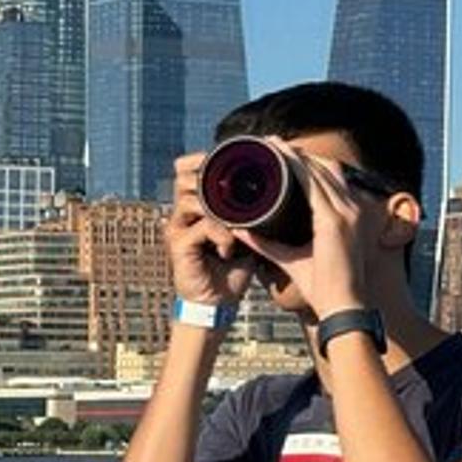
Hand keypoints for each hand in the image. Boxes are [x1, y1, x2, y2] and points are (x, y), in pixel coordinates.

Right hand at [168, 153, 257, 306]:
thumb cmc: (235, 265)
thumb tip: (284, 185)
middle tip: (238, 197)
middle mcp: (183, 211)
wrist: (219, 302)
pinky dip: (222, 235)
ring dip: (222, 211)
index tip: (240, 162)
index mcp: (197, 203)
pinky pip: (202, 227)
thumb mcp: (249, 232)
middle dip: (213, 181)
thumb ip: (257, 209)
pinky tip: (229, 250)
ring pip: (195, 199)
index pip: (191, 167)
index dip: (208, 158)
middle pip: (185, 176)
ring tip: (237, 229)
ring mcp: (177, 226)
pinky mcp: (177, 245)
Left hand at [238, 153, 377, 319]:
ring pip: (318, 170)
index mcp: (348, 215)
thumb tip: (241, 229)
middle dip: (297, 153)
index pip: (329, 177)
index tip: (281, 152)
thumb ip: (268, 243)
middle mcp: (351, 209)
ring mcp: (346, 213)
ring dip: (294, 155)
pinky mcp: (336, 221)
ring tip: (270, 145)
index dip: (306, 161)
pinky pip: (313, 186)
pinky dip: (295, 170)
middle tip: (270, 142)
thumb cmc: (323, 287)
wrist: (342, 306)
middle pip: (325, 167)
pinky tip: (279, 161)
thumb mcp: (292, 258)